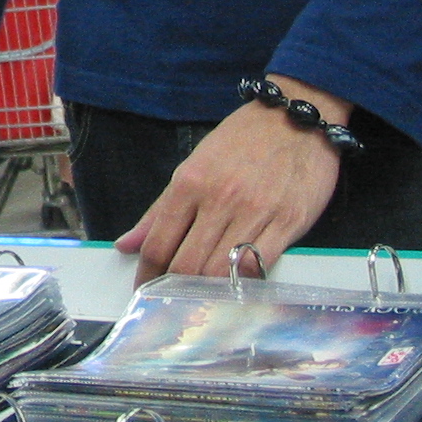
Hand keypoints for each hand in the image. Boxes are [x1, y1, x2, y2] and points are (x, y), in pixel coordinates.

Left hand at [115, 77, 343, 282]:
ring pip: (221, 271)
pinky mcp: (289, 224)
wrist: (294, 119)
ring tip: (199, 301)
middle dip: (173, 289)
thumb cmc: (240, 142)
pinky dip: (242, 284)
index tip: (144, 290)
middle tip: (171, 302)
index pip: (159, 243)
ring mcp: (256, 213)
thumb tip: (126, 245)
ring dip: (205, 292)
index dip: (147, 274)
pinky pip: (260, 267)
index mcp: (189, 183)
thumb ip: (160, 209)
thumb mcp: (193, 166)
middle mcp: (219, 200)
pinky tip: (234, 289)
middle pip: (187, 264)